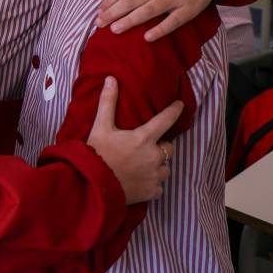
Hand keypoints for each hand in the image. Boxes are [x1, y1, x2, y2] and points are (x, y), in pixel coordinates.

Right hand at [85, 77, 180, 204]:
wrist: (92, 186)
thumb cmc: (96, 154)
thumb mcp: (100, 127)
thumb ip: (108, 103)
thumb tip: (111, 79)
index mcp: (144, 139)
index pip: (165, 120)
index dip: (174, 111)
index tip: (180, 105)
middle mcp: (154, 157)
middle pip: (169, 148)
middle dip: (161, 146)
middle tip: (146, 147)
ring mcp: (154, 176)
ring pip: (166, 168)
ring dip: (159, 166)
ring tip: (144, 166)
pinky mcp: (152, 192)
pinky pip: (160, 186)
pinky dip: (153, 183)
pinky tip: (141, 182)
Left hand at [96, 0, 219, 41]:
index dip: (110, 0)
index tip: (99, 11)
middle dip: (114, 12)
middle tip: (99, 23)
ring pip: (149, 10)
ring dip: (130, 20)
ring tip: (115, 30)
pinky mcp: (188, 9)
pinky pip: (174, 21)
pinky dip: (161, 29)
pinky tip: (148, 37)